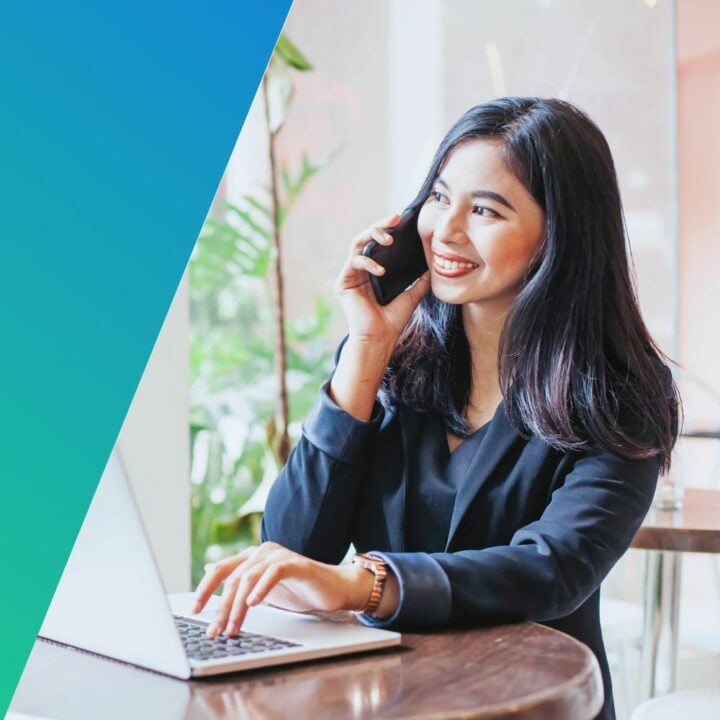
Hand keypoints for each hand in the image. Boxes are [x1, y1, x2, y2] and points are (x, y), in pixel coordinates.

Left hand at [191, 541, 372, 637]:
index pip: (221, 569)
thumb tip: (209, 580)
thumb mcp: (263, 591)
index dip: (205, 588)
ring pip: (249, 577)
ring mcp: (279, 555)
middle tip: (216, 631)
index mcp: (252, 557)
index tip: (194, 611)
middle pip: (233, 578)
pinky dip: (262, 588)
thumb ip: (240, 585)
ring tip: (233, 627)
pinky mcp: (296, 563)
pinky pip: (274, 572)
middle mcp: (262, 552)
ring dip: (238, 606)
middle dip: (221, 607)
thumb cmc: (299, 591)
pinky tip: (254, 603)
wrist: (333, 589)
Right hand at [335, 212, 430, 345]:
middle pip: (366, 238)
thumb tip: (433, 267)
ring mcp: (350, 276)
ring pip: (357, 244)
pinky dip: (367, 262)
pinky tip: (380, 270)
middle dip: (379, 225)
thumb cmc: (393, 320)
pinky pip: (353, 263)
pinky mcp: (343, 283)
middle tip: (394, 218)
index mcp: (374, 271)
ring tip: (388, 239)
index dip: (388, 229)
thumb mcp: (412, 295)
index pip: (378, 243)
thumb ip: (420, 281)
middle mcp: (360, 270)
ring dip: (372, 236)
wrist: (380, 338)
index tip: (402, 220)